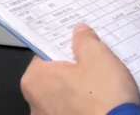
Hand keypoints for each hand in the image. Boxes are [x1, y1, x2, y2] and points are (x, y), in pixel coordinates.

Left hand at [20, 26, 139, 114]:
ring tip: (104, 89)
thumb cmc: (104, 100)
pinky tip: (104, 105)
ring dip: (81, 93)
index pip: (46, 54)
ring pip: (66, 98)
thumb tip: (80, 33)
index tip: (80, 47)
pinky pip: (75, 113)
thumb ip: (84, 40)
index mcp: (35, 80)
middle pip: (56, 78)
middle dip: (74, 71)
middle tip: (97, 66)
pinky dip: (86, 109)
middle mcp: (35, 105)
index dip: (66, 48)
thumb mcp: (98, 56)